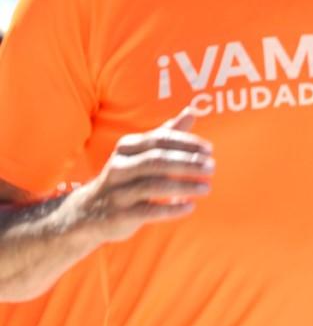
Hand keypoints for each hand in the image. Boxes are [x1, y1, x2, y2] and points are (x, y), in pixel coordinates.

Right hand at [67, 109, 212, 244]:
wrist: (88, 213)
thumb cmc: (126, 178)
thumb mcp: (142, 153)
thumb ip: (167, 134)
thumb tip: (191, 111)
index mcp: (127, 148)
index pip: (160, 140)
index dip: (186, 143)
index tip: (209, 150)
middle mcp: (119, 167)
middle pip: (158, 160)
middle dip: (188, 163)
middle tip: (212, 167)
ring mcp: (118, 192)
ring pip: (154, 185)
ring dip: (184, 186)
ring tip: (207, 187)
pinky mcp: (120, 215)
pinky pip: (149, 211)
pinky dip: (171, 208)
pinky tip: (190, 206)